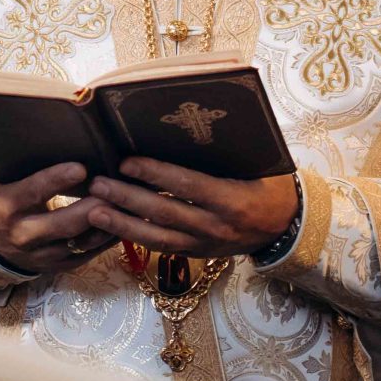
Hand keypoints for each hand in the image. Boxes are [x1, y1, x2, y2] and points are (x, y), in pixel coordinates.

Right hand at [0, 163, 117, 274]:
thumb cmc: (6, 201)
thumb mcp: (8, 182)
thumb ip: (32, 169)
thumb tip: (69, 144)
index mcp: (8, 206)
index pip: (33, 192)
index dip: (57, 180)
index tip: (81, 168)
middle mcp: (23, 234)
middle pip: (64, 224)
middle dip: (93, 207)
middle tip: (116, 189)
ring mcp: (42, 256)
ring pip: (81, 243)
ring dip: (107, 224)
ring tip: (127, 205)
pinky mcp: (58, 267)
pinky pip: (88, 254)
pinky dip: (107, 239)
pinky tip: (123, 222)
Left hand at [84, 158, 297, 258]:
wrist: (288, 228)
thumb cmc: (271, 185)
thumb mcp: (259, 164)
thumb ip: (226, 151)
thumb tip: (188, 126)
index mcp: (233, 200)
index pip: (187, 185)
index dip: (155, 174)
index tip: (126, 162)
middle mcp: (216, 227)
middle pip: (163, 213)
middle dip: (126, 199)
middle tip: (97, 184)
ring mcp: (205, 244)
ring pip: (157, 237)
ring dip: (122, 223)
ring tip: (93, 210)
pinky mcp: (197, 253)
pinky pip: (162, 247)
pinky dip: (135, 236)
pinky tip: (112, 225)